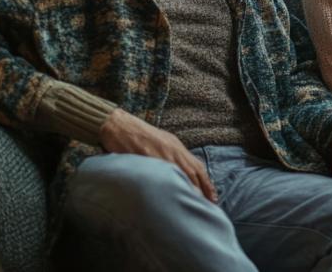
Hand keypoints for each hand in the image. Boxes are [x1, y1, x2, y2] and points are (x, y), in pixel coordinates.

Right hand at [99, 108, 216, 201]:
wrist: (119, 125)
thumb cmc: (139, 134)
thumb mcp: (162, 142)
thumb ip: (173, 155)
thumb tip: (182, 172)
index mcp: (177, 147)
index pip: (197, 167)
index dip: (206, 183)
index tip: (212, 197)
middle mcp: (173, 151)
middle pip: (194, 173)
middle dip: (202, 190)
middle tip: (207, 206)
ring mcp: (161, 155)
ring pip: (181, 174)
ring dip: (189, 190)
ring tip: (194, 205)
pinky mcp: (147, 159)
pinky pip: (161, 174)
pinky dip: (169, 186)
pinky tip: (172, 198)